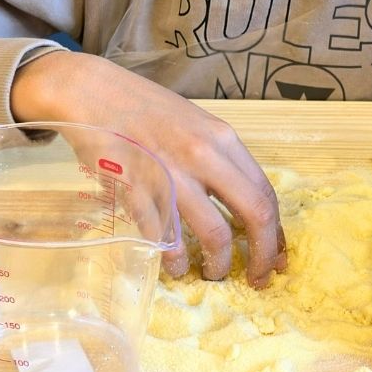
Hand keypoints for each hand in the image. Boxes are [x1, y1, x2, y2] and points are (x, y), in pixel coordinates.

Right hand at [11, 51, 286, 286]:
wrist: (94, 94)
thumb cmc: (145, 110)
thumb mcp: (196, 125)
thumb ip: (221, 160)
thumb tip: (245, 204)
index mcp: (223, 139)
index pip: (265, 192)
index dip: (276, 231)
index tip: (276, 255)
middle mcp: (204, 156)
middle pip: (253, 214)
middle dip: (263, 255)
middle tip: (258, 278)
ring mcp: (172, 176)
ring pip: (214, 234)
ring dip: (219, 264)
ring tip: (214, 273)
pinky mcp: (139, 192)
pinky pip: (167, 238)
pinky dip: (175, 261)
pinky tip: (175, 267)